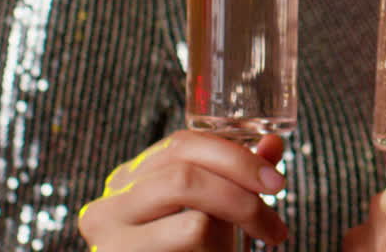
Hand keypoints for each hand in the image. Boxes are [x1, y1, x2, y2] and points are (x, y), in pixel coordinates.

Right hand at [77, 131, 288, 250]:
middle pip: (184, 166)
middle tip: (276, 218)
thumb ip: (240, 179)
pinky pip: (189, 231)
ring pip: (184, 188)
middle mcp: (111, 201)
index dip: (235, 155)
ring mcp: (109, 232)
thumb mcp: (214, 215)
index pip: (182, 143)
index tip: (275, 180)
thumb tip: (273, 143)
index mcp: (131, 181)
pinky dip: (218, 243)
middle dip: (242, 184)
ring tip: (255, 239)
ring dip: (236, 211)